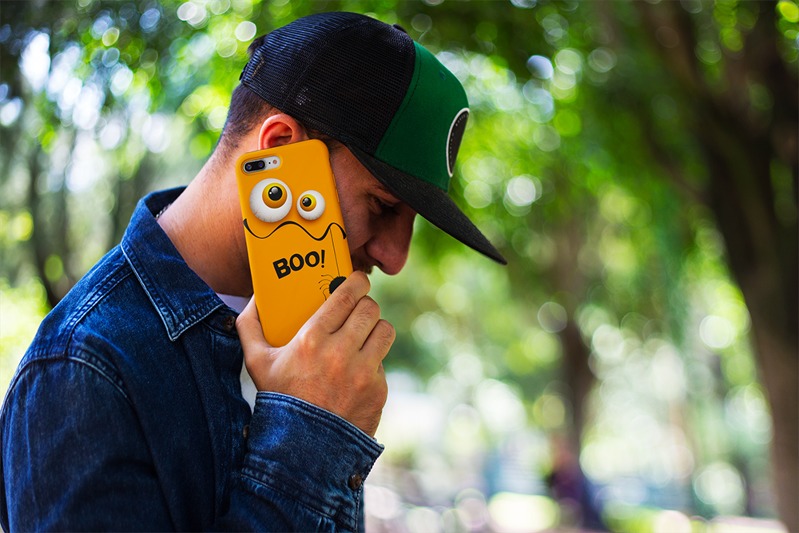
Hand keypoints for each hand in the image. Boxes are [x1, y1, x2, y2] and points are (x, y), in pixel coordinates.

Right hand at [236, 272, 393, 436]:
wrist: (302, 449)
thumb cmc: (279, 399)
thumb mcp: (256, 363)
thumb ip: (249, 326)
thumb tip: (254, 298)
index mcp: (312, 339)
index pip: (347, 295)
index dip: (356, 281)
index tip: (357, 280)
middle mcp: (340, 352)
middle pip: (370, 309)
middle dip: (365, 305)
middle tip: (358, 309)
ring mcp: (362, 372)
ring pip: (384, 330)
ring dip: (375, 329)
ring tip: (364, 335)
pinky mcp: (378, 390)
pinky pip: (383, 362)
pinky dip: (372, 363)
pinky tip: (357, 371)